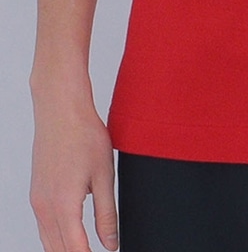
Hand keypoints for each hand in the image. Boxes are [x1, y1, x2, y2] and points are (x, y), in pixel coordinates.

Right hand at [30, 96, 118, 251]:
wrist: (61, 110)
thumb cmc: (84, 135)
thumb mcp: (104, 175)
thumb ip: (107, 213)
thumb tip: (111, 243)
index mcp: (64, 204)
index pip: (75, 249)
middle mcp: (45, 207)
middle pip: (58, 250)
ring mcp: (37, 201)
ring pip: (48, 241)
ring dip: (65, 249)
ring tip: (85, 249)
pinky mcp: (36, 194)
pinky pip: (43, 226)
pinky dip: (56, 237)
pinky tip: (71, 235)